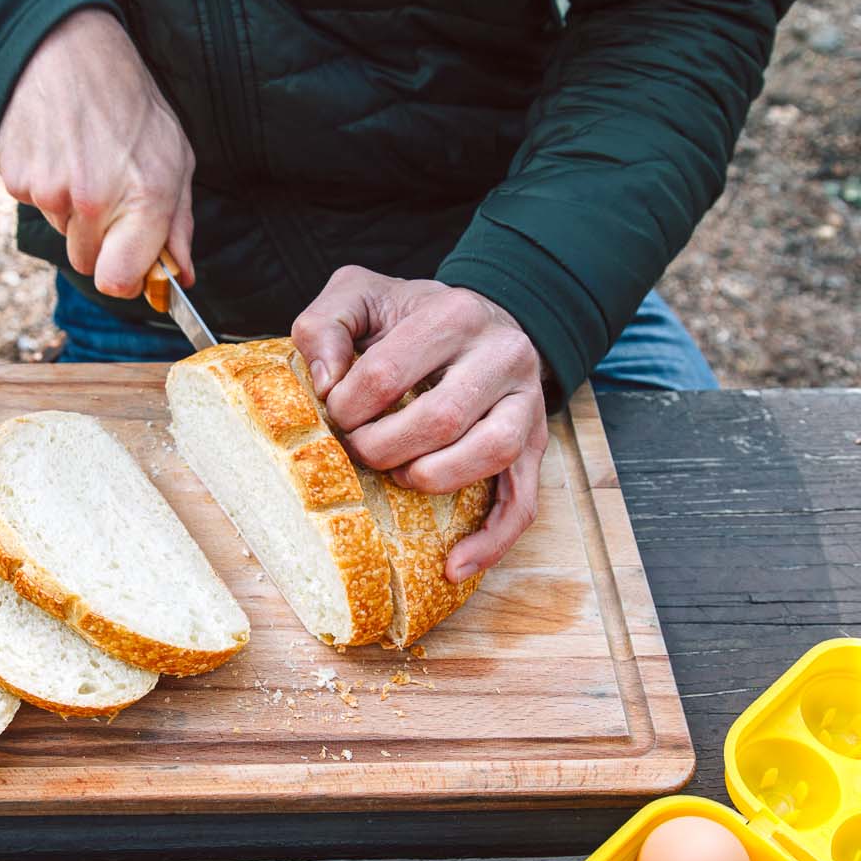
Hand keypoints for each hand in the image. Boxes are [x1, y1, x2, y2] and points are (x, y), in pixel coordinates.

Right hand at [0, 9, 194, 297]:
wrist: (66, 50)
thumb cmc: (130, 105)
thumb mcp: (174, 159)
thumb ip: (178, 225)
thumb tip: (181, 276)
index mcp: (144, 200)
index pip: (119, 282)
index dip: (124, 280)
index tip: (129, 266)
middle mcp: (95, 202)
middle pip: (88, 263)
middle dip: (101, 241)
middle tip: (109, 193)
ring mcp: (51, 192)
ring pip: (62, 232)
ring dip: (72, 210)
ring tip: (84, 159)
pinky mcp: (17, 180)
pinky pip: (34, 206)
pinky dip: (45, 186)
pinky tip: (59, 150)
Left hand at [292, 266, 549, 581]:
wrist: (476, 317)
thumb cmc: (409, 316)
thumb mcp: (360, 295)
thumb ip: (327, 324)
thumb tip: (325, 382)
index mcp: (454, 314)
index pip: (387, 373)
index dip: (348, 406)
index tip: (335, 413)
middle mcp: (502, 355)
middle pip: (440, 418)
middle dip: (383, 447)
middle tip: (359, 449)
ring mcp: (526, 403)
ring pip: (491, 453)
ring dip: (433, 479)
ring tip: (400, 477)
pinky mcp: (535, 445)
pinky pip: (523, 502)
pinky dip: (491, 540)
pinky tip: (455, 565)